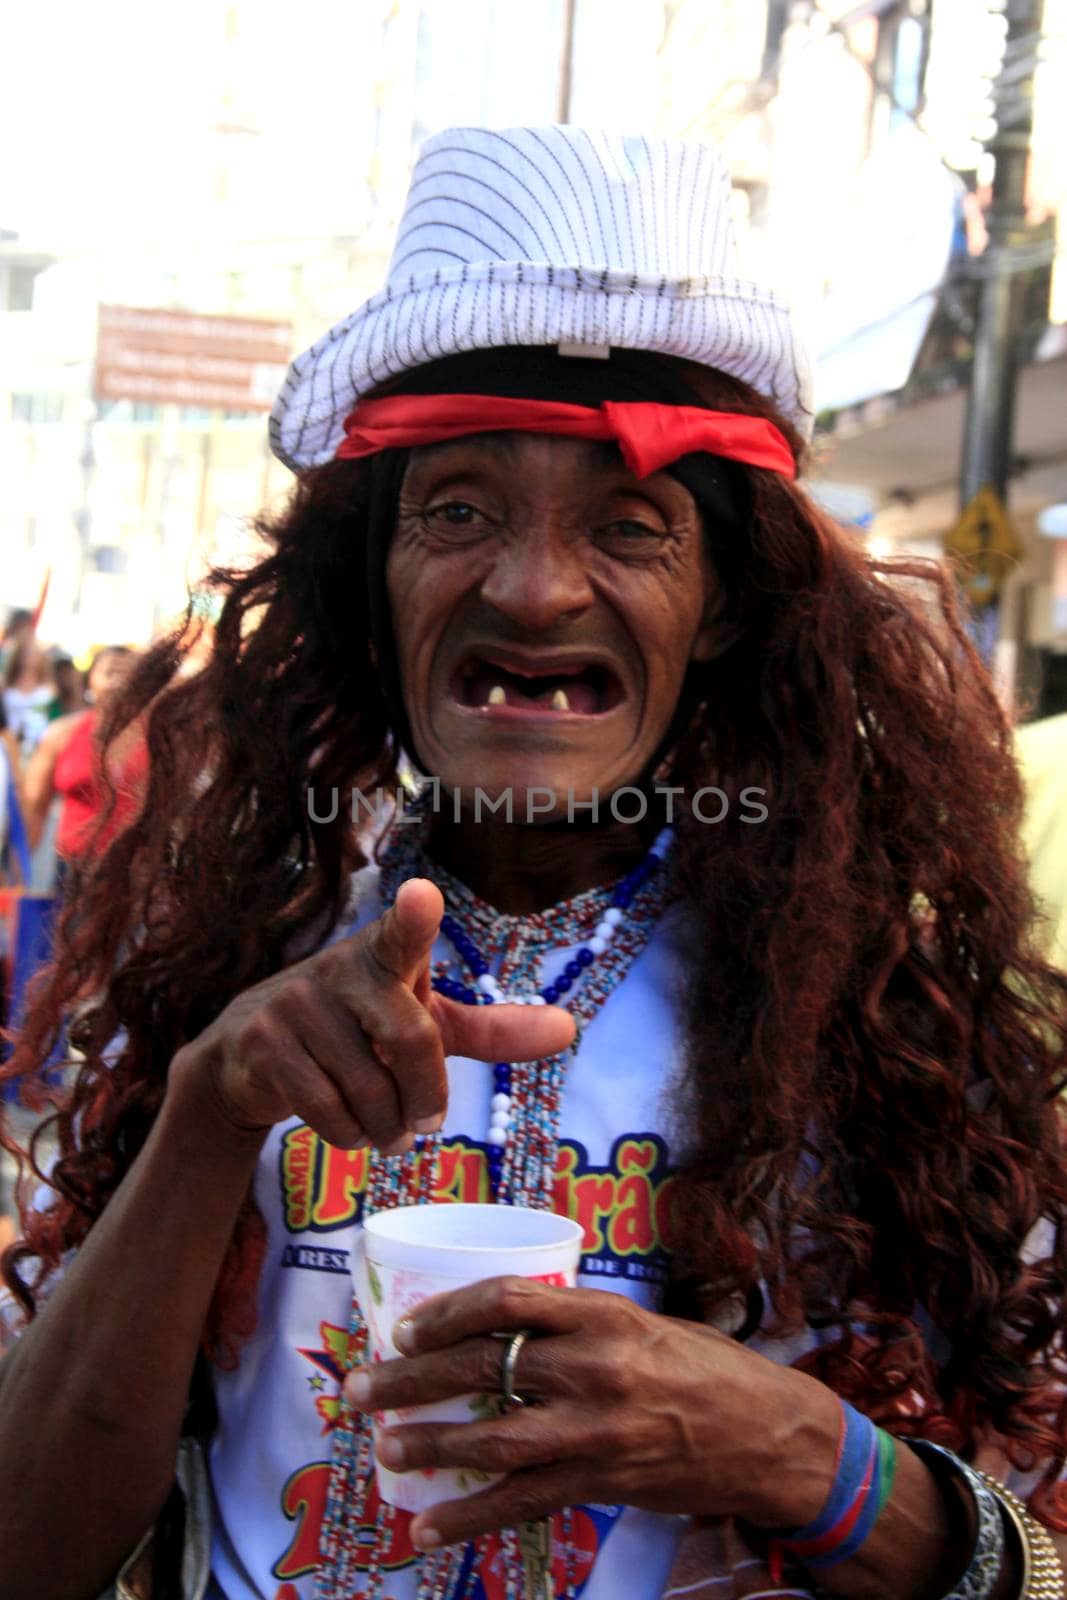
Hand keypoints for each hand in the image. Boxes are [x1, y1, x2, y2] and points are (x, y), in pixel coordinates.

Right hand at [168, 878, 574, 1151]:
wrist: (249, 1055)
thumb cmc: (359, 1030)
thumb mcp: (425, 1022)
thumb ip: (491, 1028)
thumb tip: (569, 1028)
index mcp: (386, 955)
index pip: (405, 932)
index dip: (415, 917)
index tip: (422, 895)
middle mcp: (340, 969)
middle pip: (411, 1040)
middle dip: (426, 1097)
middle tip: (426, 1126)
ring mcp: (296, 1005)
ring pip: (368, 1089)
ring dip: (387, 1128)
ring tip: (388, 1133)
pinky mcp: (263, 1045)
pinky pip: (326, 1110)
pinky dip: (350, 1136)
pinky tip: (354, 1133)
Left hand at [342, 1274, 839, 1550]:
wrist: (771, 1436)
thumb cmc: (705, 1369)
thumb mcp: (645, 1323)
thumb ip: (579, 1326)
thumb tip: (505, 1328)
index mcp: (604, 1314)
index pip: (508, 1299)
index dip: (447, 1312)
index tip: (407, 1327)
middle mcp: (595, 1367)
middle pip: (482, 1366)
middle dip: (411, 1378)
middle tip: (360, 1386)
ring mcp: (598, 1430)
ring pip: (492, 1438)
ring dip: (428, 1445)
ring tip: (384, 1449)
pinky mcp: (603, 1482)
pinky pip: (521, 1501)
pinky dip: (468, 1516)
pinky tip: (427, 1526)